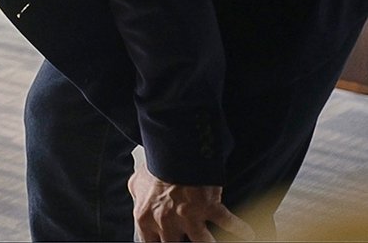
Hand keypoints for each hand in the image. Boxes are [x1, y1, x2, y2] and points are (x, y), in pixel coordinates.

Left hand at [129, 166, 253, 241]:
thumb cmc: (156, 167)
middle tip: (188, 241)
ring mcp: (189, 217)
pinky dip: (241, 229)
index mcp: (145, 218)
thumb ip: (138, 198)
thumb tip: (138, 203)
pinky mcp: (209, 208)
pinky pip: (229, 224)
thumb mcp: (137, 184)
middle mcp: (166, 222)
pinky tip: (248, 234)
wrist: (173, 151)